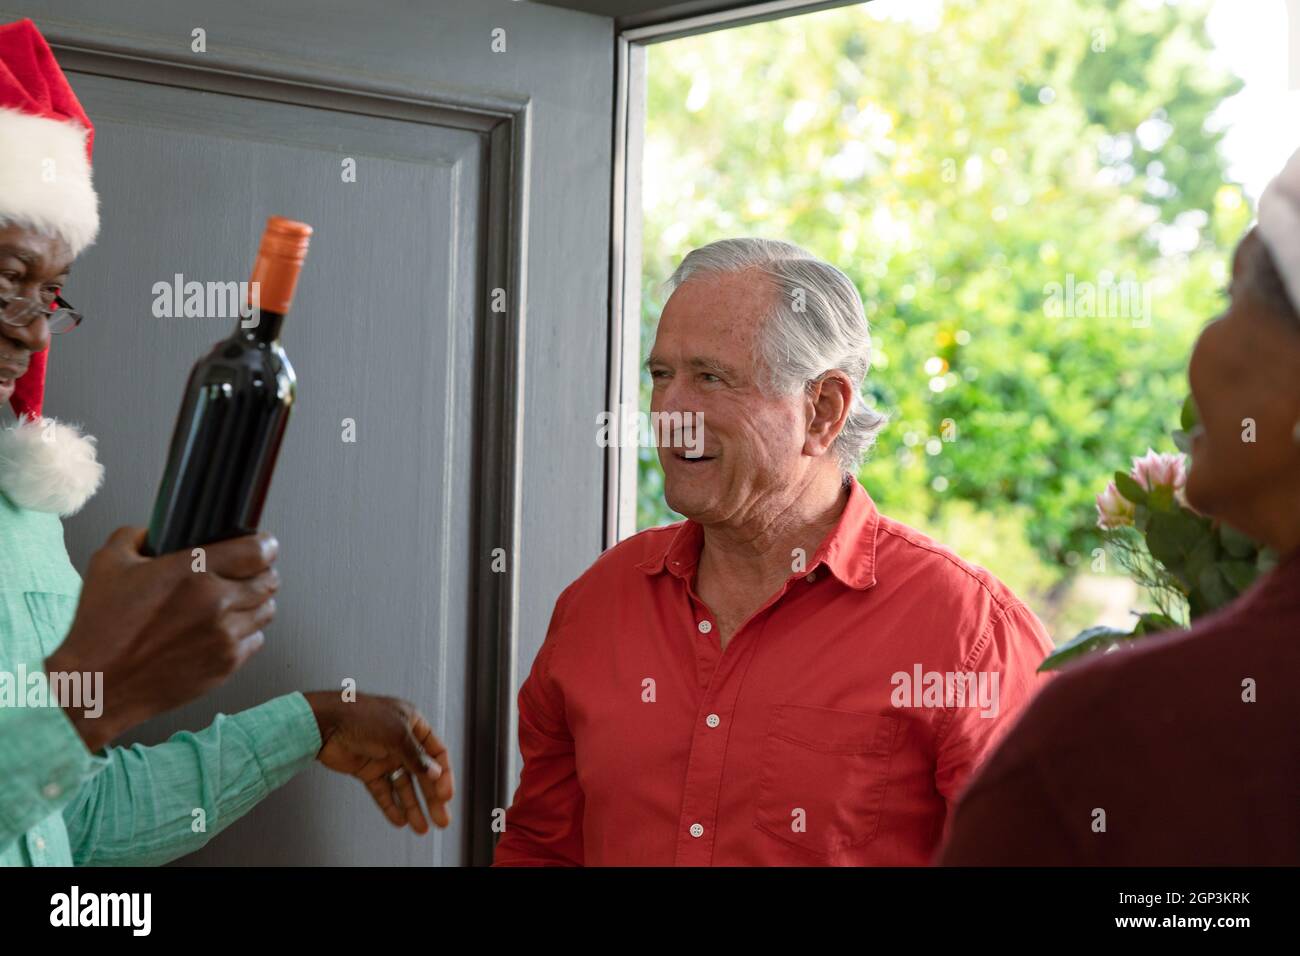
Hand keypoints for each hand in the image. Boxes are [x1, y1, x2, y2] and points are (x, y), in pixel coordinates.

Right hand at [45, 526, 279, 750]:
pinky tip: (222, 631)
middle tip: (248, 574)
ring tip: (234, 603)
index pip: (259, 551)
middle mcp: (216, 603)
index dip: (265, 546)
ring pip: (267, 611)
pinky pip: (256, 641)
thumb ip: (134, 537)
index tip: (262, 546)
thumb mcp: (108, 564)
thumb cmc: (100, 630)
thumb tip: (153, 532)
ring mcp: (224, 636)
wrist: (97, 685)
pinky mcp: (225, 665)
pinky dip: (245, 633)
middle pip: (270, 580)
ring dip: (256, 604)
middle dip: (262, 574)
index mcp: (193, 572)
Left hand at [303, 691, 452, 833]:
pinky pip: (383, 791)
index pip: (437, 753)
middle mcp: (401, 741)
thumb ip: (417, 757)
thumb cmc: (361, 716)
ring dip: (413, 806)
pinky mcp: (368, 770)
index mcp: (413, 724)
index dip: (444, 775)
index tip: (446, 795)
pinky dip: (391, 806)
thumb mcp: (397, 734)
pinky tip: (400, 820)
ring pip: (404, 786)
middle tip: (441, 818)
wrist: (325, 722)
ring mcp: (384, 756)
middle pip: (423, 774)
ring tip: (421, 827)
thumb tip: (435, 774)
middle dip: (432, 798)